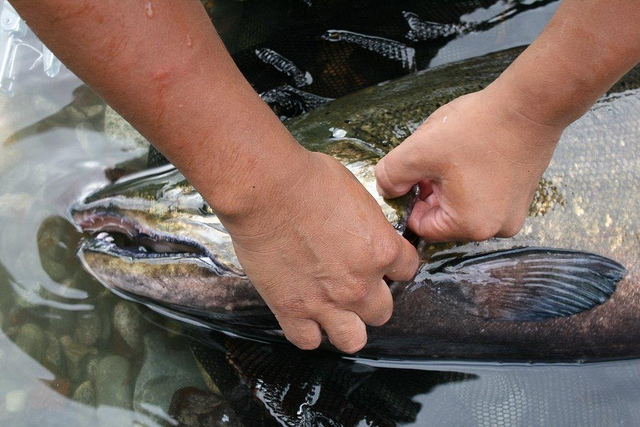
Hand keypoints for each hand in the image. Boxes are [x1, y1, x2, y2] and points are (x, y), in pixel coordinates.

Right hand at [222, 151, 418, 352]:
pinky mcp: (291, 309)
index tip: (381, 261)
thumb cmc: (308, 179)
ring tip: (334, 311)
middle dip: (371, 299)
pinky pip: (307, 340)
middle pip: (382, 311)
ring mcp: (326, 301)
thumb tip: (362, 225)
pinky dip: (307, 331)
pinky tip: (303, 315)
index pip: (407, 270)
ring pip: (352, 339)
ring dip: (346, 326)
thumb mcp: (356, 192)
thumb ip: (366, 221)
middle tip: (354, 284)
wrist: (267, 190)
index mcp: (381, 250)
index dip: (394, 265)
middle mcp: (359, 283)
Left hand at [375, 87, 563, 241]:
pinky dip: (472, 179)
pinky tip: (473, 153)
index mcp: (470, 225)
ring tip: (456, 153)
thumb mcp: (419, 150)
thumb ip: (391, 175)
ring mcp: (513, 213)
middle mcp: (496, 228)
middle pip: (444, 217)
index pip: (422, 226)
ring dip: (451, 183)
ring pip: (463, 205)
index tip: (416, 174)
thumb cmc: (479, 127)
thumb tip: (386, 190)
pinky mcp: (522, 196)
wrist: (530, 104)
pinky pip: (484, 195)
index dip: (412, 199)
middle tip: (435, 158)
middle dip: (432, 190)